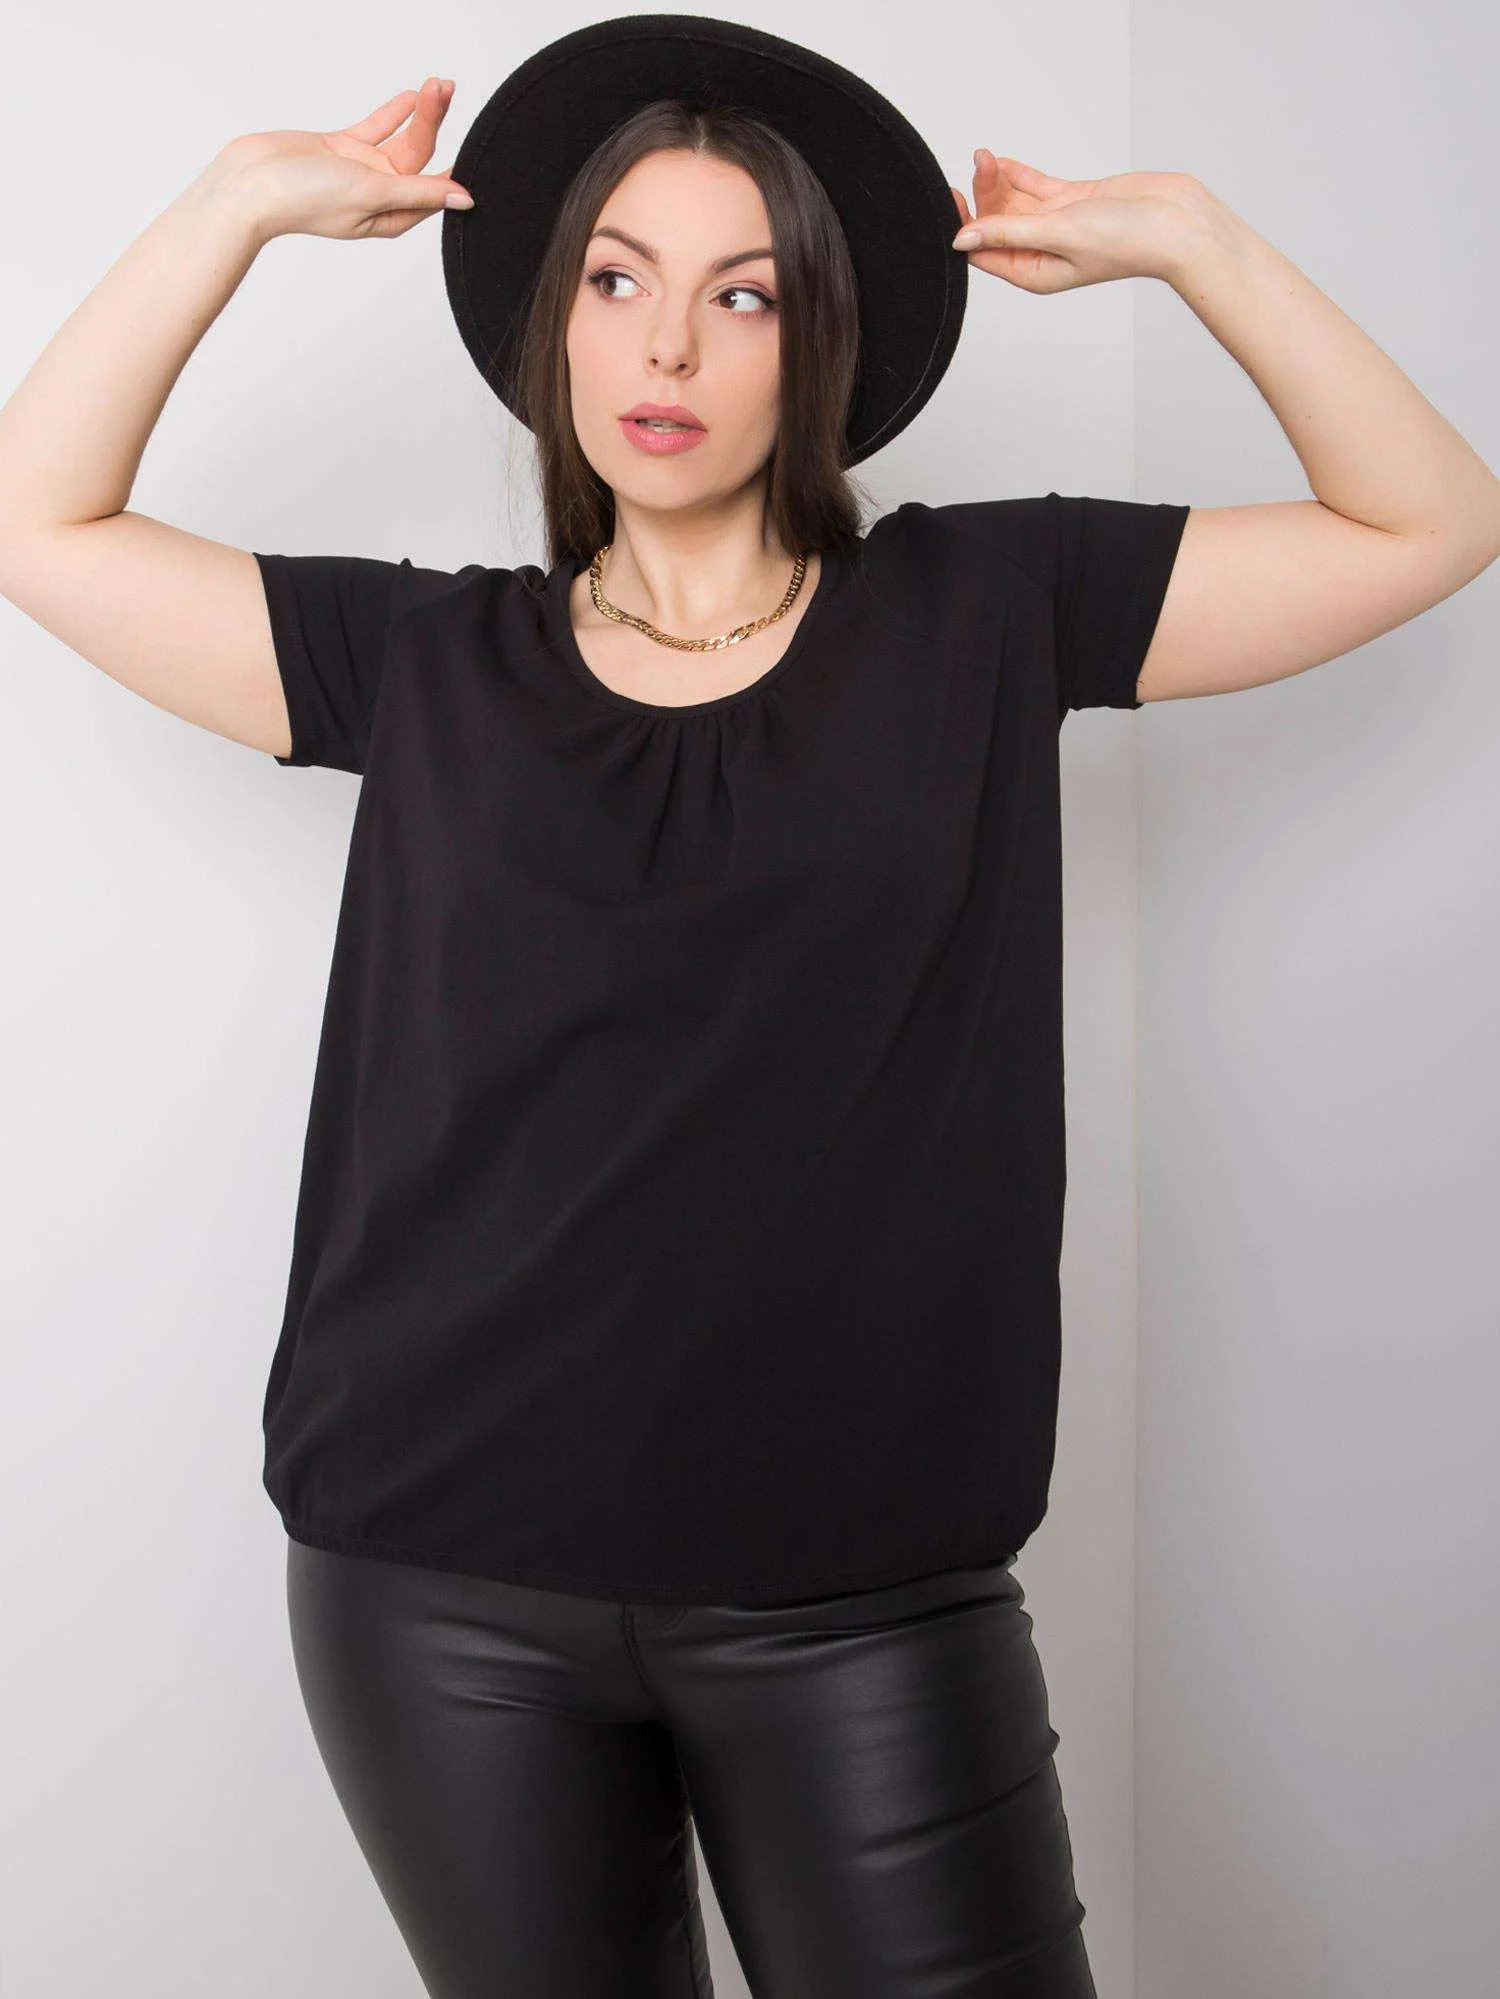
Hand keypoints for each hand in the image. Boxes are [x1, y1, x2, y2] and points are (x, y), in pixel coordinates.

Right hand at [208, 78, 473, 243]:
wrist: (250, 184)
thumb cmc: (306, 199)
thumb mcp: (372, 193)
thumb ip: (419, 192)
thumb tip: (465, 200)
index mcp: (392, 216)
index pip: (434, 189)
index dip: (454, 165)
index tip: (476, 139)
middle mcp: (381, 195)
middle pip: (418, 155)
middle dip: (433, 121)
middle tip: (446, 88)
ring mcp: (361, 170)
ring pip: (400, 137)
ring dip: (420, 113)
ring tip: (439, 85)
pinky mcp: (341, 148)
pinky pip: (376, 127)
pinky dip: (395, 112)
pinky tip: (415, 96)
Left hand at [948, 153, 1208, 292]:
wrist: (1175, 224)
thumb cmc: (1125, 241)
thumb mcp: (1057, 234)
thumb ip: (1009, 232)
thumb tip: (961, 239)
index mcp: (1032, 273)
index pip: (983, 252)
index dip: (964, 225)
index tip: (952, 195)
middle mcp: (1041, 252)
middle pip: (997, 222)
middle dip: (984, 193)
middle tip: (979, 162)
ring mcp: (1057, 225)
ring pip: (1015, 203)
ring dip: (999, 180)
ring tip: (985, 155)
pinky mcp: (1074, 201)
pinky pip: (1036, 188)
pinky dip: (1018, 175)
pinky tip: (1000, 161)